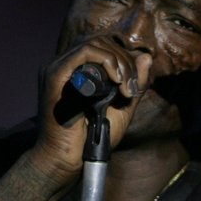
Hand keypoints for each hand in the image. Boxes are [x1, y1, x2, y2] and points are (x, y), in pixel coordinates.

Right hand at [30, 35, 152, 186]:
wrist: (66, 159)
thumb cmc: (90, 138)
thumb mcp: (122, 107)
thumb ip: (134, 84)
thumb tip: (146, 57)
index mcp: (78, 70)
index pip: (104, 46)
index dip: (125, 57)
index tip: (135, 83)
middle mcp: (66, 65)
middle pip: (101, 41)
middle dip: (125, 60)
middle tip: (132, 87)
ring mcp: (58, 68)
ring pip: (94, 43)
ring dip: (118, 61)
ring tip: (125, 86)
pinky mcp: (55, 76)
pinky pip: (83, 53)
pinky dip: (105, 61)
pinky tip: (116, 81)